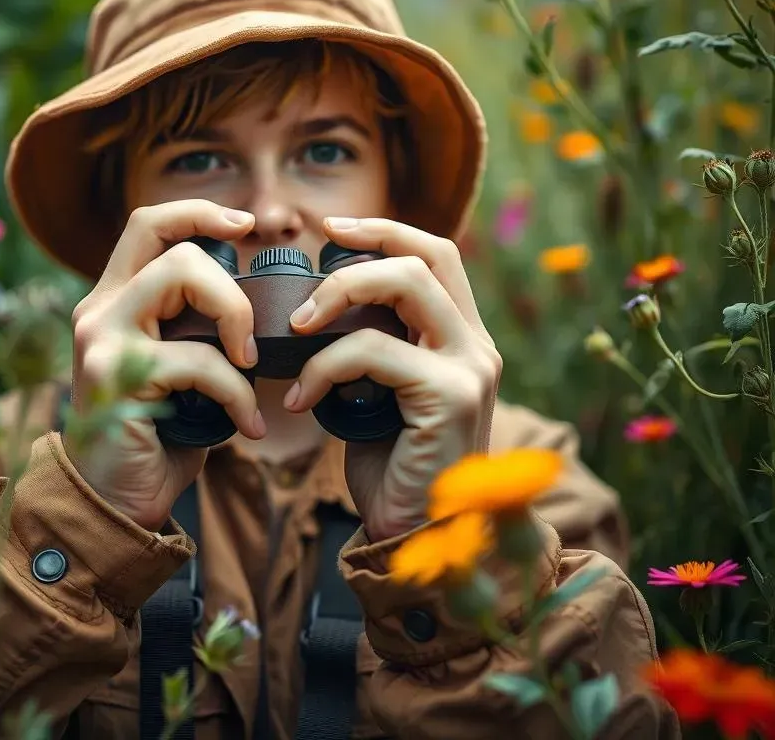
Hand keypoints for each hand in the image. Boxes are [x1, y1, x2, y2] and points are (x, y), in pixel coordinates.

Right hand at [63, 200, 263, 531]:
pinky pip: (198, 358)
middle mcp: (100, 309)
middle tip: (250, 340)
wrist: (113, 506)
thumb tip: (258, 307)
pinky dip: (236, 391)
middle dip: (229, 284)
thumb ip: (198, 330)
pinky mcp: (116, 374)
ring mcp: (102, 338)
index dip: (199, 213)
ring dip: (234, 319)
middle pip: (171, 245)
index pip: (149, 224)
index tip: (246, 225)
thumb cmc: (159, 436)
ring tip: (248, 368)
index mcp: (115, 300)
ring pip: (180, 276)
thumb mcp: (179, 370)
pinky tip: (249, 427)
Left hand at [284, 217, 501, 542]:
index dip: (385, 231)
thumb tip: (318, 310)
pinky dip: (323, 368)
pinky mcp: (451, 395)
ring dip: (338, 295)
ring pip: (406, 284)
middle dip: (362, 249)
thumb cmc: (390, 470)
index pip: (437, 255)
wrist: (416, 545)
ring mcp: (471, 368)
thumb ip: (370, 349)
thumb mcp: (378, 394)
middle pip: (427, 255)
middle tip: (310, 270)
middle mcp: (477, 347)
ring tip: (297, 328)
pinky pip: (372, 351)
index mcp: (463, 340)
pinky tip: (298, 401)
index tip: (332, 228)